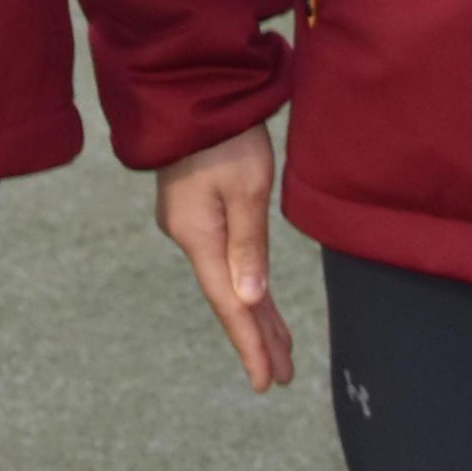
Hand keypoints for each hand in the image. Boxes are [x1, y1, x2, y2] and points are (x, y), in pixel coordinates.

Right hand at [153, 125, 296, 391]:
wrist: (189, 89)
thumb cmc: (225, 134)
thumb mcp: (246, 188)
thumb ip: (248, 246)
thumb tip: (250, 301)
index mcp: (197, 235)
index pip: (230, 303)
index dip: (250, 343)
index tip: (266, 381)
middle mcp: (188, 235)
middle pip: (229, 296)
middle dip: (258, 336)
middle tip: (283, 374)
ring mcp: (189, 223)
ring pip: (228, 278)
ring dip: (255, 312)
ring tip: (280, 348)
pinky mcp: (195, 209)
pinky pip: (223, 257)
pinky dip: (244, 282)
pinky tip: (255, 298)